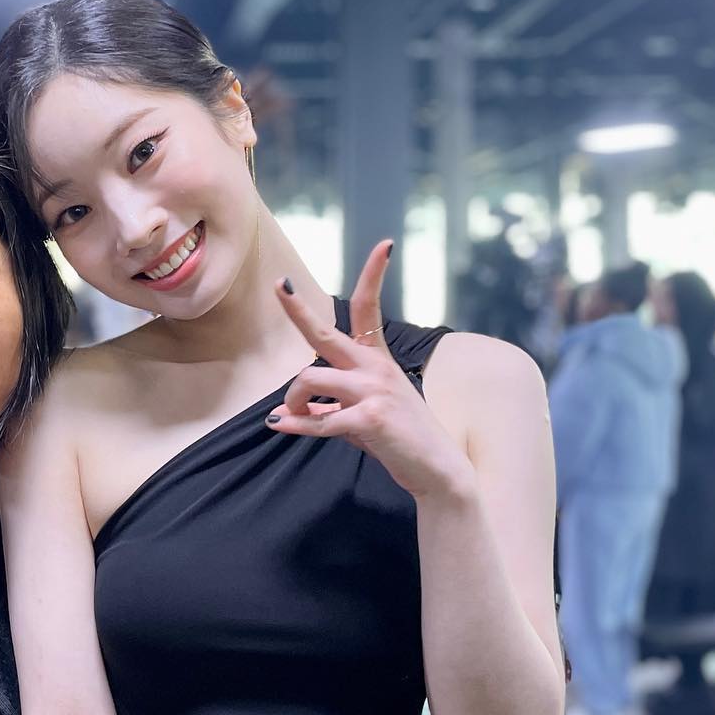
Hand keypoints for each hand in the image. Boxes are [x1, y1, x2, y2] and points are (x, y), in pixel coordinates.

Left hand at [268, 241, 472, 500]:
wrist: (436, 469)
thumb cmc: (401, 438)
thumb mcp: (366, 413)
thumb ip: (331, 404)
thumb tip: (286, 412)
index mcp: (377, 359)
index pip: (371, 309)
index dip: (375, 275)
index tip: (385, 244)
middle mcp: (375, 368)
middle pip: (324, 333)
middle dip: (297, 309)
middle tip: (278, 285)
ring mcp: (373, 390)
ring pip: (310, 379)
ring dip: (294, 399)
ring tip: (294, 414)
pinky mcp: (369, 418)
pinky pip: (318, 419)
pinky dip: (297, 425)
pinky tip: (281, 425)